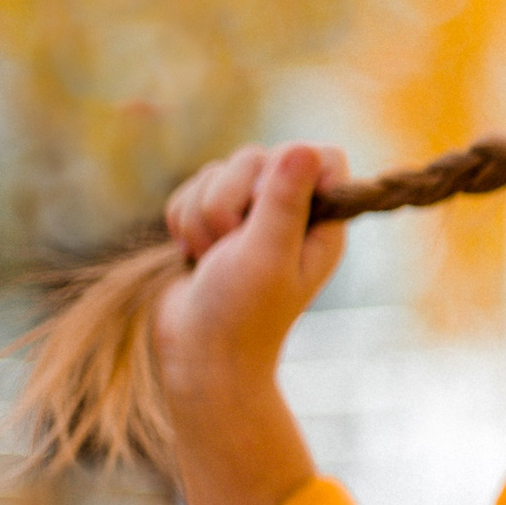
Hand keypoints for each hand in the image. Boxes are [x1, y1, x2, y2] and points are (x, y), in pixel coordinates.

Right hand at [151, 143, 350, 397]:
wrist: (196, 355)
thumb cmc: (241, 313)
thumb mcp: (267, 255)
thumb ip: (285, 202)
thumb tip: (305, 149)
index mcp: (321, 223)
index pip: (323, 157)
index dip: (290, 166)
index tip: (265, 202)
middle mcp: (289, 214)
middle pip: (256, 157)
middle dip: (228, 202)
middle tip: (230, 247)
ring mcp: (247, 217)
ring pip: (215, 173)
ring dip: (201, 219)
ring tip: (210, 259)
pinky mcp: (211, 223)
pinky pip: (189, 191)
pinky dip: (182, 224)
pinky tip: (192, 258)